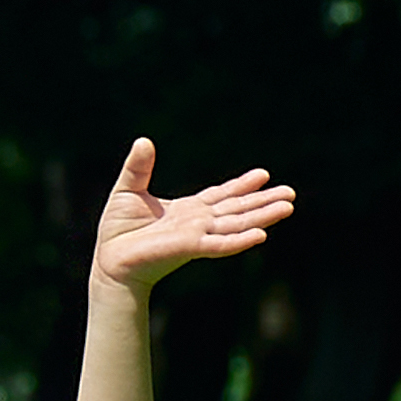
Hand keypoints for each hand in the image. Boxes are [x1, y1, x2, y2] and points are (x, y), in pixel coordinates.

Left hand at [93, 138, 297, 291]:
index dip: (242, 185)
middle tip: (291, 193)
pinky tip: (262, 234)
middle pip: (237, 210)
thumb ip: (139, 168)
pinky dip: (240, 240)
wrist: (110, 261)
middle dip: (264, 201)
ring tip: (288, 207)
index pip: (221, 196)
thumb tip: (144, 140)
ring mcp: (197, 235)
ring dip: (263, 216)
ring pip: (237, 224)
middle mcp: (198, 223)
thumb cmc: (119, 231)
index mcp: (188, 210)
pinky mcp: (190, 248)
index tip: (264, 174)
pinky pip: (220, 244)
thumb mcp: (128, 191)